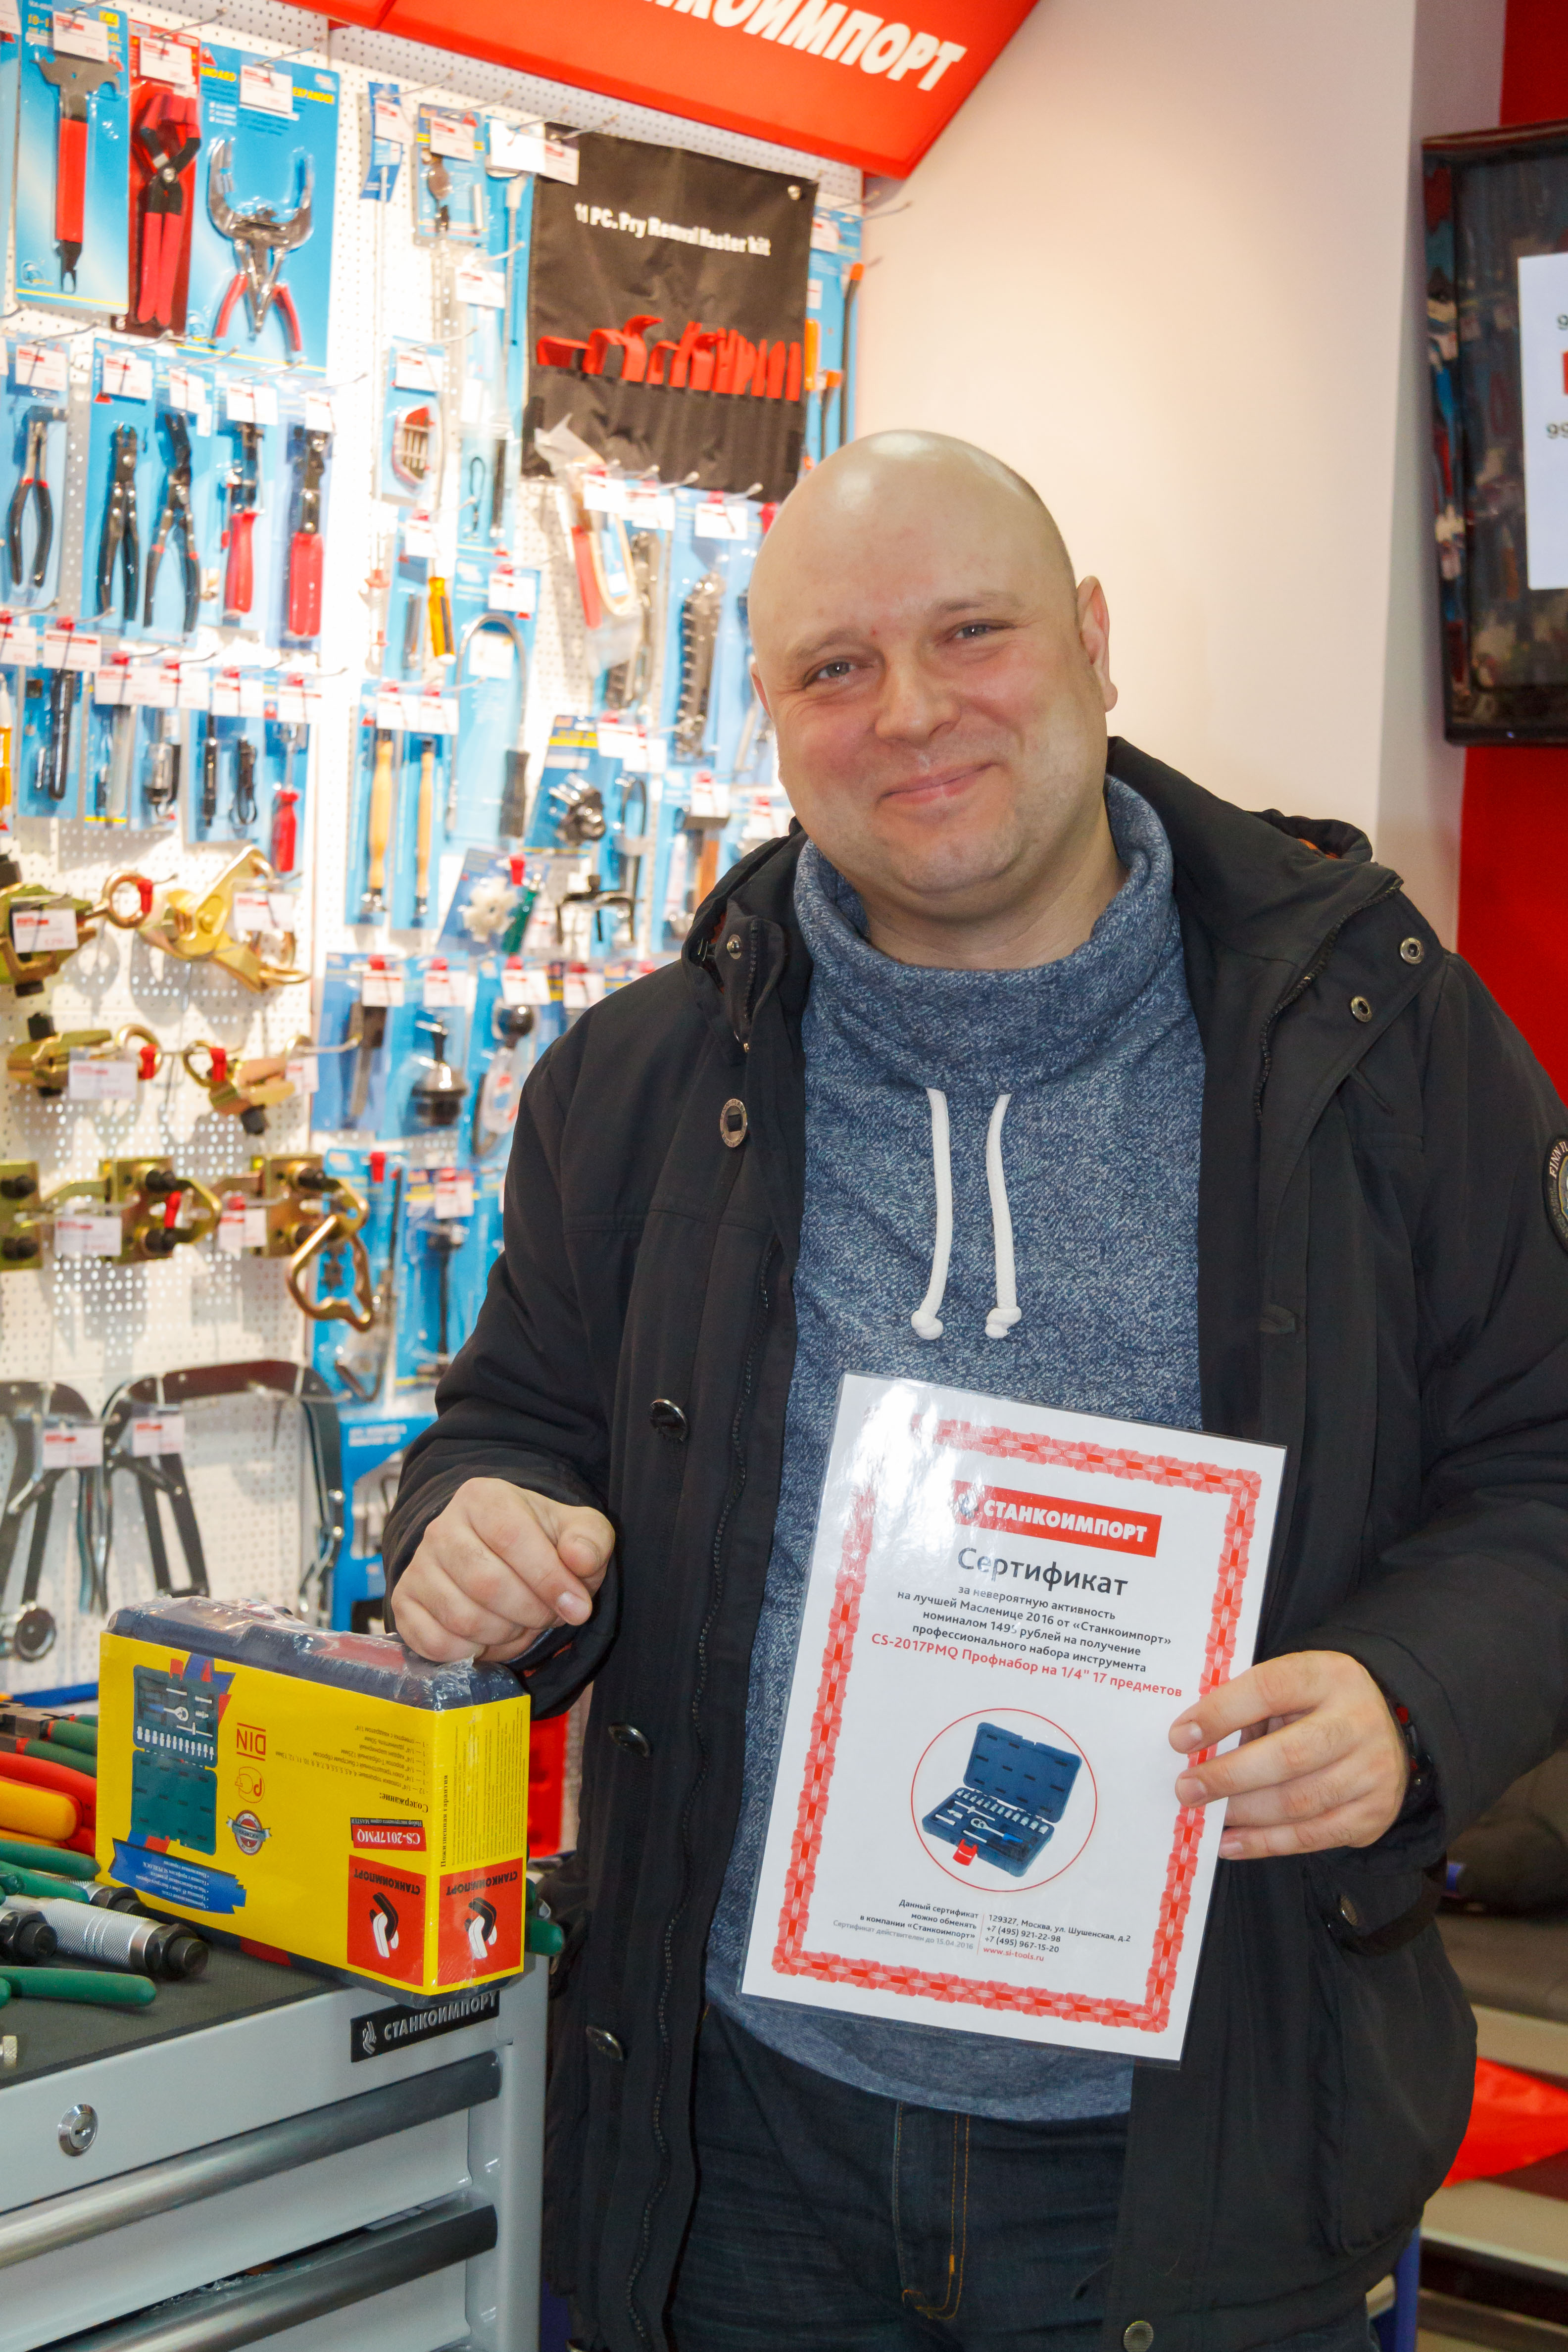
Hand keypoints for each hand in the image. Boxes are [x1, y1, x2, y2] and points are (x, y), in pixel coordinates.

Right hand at [391, 1479, 613, 1664]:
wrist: (502, 1558)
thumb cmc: (544, 1542)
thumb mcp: (579, 1532)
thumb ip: (590, 1540)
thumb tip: (581, 1560)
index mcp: (483, 1498)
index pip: (512, 1538)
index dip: (549, 1579)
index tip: (578, 1607)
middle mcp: (441, 1527)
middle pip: (486, 1584)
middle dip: (530, 1612)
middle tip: (547, 1616)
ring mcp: (418, 1566)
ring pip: (462, 1619)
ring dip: (505, 1635)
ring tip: (521, 1623)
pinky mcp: (404, 1603)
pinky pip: (435, 1644)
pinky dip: (471, 1653)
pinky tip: (490, 1639)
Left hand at [1169, 1650, 1408, 1859]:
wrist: (1385, 1724)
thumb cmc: (1315, 1704)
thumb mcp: (1289, 1686)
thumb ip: (1249, 1708)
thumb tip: (1193, 1745)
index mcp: (1327, 1676)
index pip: (1269, 1689)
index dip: (1221, 1714)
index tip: (1180, 1738)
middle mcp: (1357, 1722)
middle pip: (1288, 1756)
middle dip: (1228, 1777)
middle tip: (1186, 1789)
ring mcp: (1372, 1770)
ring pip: (1299, 1802)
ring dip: (1243, 1814)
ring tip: (1205, 1816)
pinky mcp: (1375, 1812)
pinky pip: (1314, 1837)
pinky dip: (1266, 1843)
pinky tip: (1231, 1842)